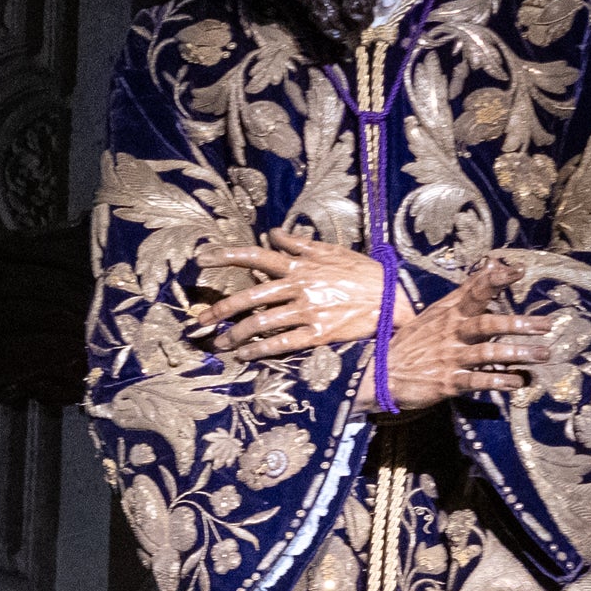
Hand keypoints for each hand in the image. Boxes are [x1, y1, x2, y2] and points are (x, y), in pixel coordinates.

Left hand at [190, 234, 383, 364]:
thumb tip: (273, 234)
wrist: (391, 299)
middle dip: (220, 309)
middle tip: (199, 320)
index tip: (203, 259)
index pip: (256, 256)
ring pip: (261, 323)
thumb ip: (299, 244)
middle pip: (249, 297)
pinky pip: (281, 344)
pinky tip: (245, 356)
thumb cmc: (362, 273)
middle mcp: (298, 287)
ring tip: (220, 344)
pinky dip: (260, 350)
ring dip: (236, 335)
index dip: (227, 256)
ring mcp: (306, 312)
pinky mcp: (317, 334)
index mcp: (299, 265)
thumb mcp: (331, 250)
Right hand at [379, 261, 545, 411]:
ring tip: (542, 353)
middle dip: (517, 323)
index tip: (518, 271)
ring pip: (487, 352)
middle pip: (486, 323)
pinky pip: (476, 380)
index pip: (473, 290)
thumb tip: (493, 264)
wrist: (380, 373)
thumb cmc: (415, 341)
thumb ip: (467, 291)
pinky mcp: (447, 381)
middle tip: (546, 324)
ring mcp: (449, 356)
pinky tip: (517, 381)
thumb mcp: (437, 312)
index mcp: (449, 312)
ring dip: (517, 353)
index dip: (495, 279)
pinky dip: (497, 380)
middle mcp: (451, 332)